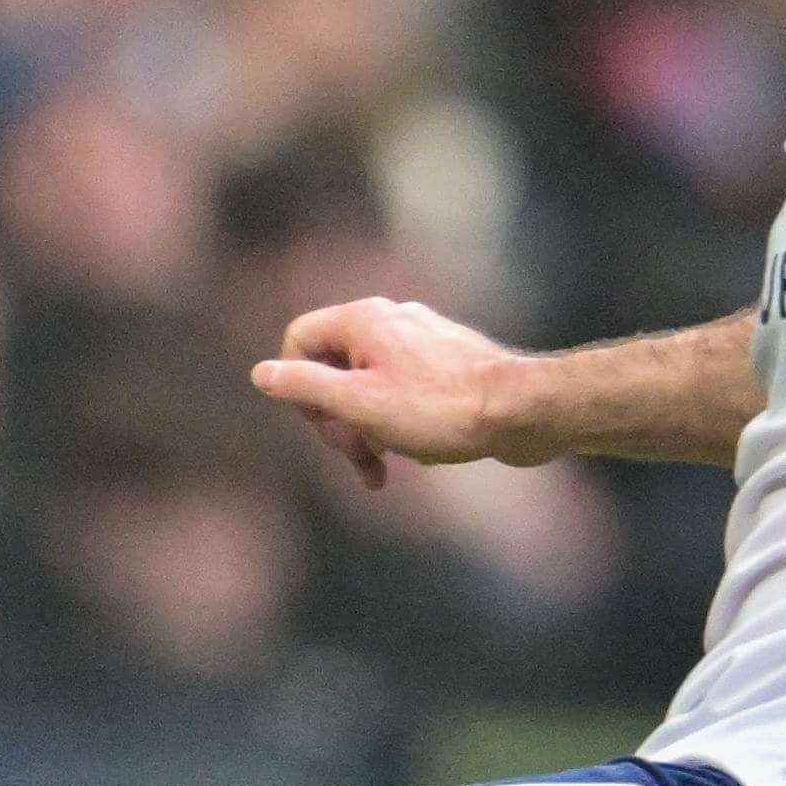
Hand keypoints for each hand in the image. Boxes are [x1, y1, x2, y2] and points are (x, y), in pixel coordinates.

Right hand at [253, 297, 524, 485]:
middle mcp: (390, 320)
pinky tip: (414, 454)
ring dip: (366, 428)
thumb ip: (306, 386)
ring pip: (368, 384)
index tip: (321, 422)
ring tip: (385, 466)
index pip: (298, 341)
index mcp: (362, 321)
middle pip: (332, 366)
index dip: (297, 386)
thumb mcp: (359, 403)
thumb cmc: (441, 409)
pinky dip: (397, 423)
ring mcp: (421, 340)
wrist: (523, 412)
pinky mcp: (447, 363)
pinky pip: (402, 391)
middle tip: (358, 455)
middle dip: (336, 417)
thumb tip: (262, 375)